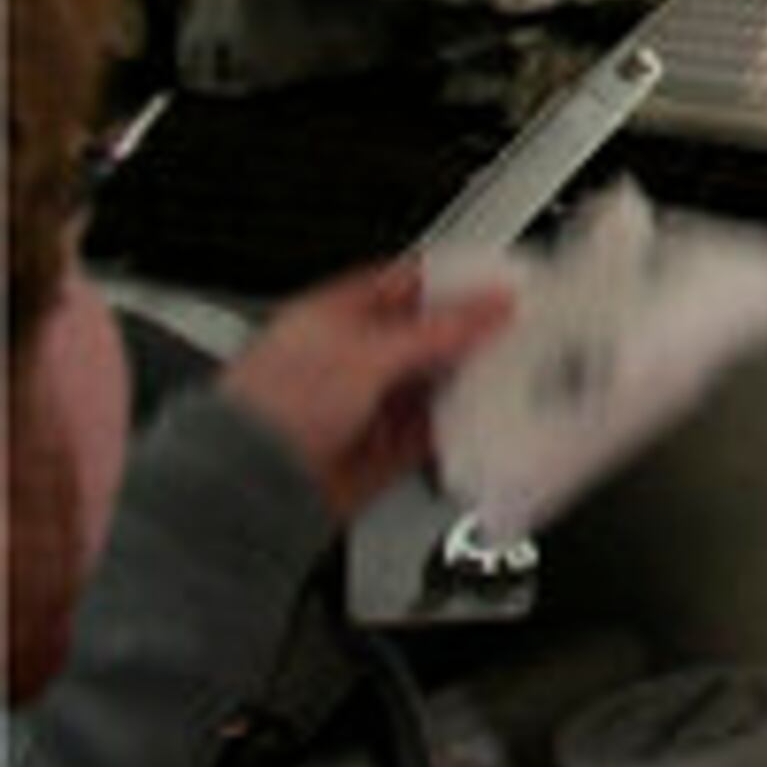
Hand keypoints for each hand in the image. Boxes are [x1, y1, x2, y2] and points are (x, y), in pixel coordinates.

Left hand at [219, 262, 514, 522]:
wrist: (250, 486)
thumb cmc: (275, 408)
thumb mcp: (371, 352)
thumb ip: (442, 328)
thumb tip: (494, 305)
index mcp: (338, 317)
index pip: (410, 284)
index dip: (456, 280)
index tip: (499, 281)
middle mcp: (353, 359)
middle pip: (430, 336)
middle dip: (471, 333)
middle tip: (516, 328)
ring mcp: (368, 404)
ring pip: (436, 383)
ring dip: (469, 380)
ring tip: (509, 371)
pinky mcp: (382, 449)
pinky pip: (434, 431)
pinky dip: (460, 425)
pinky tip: (483, 417)